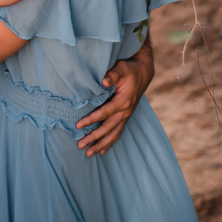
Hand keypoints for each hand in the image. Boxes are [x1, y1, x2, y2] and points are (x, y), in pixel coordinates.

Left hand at [75, 40, 153, 155]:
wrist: (143, 73)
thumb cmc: (129, 69)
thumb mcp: (122, 68)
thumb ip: (113, 74)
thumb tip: (104, 81)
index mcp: (123, 101)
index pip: (104, 113)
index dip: (91, 119)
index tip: (77, 125)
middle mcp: (125, 112)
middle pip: (108, 128)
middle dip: (94, 138)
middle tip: (80, 145)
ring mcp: (126, 116)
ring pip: (113, 134)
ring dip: (101, 144)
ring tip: (89, 153)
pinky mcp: (125, 117)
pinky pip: (117, 133)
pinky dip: (109, 142)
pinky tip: (102, 151)